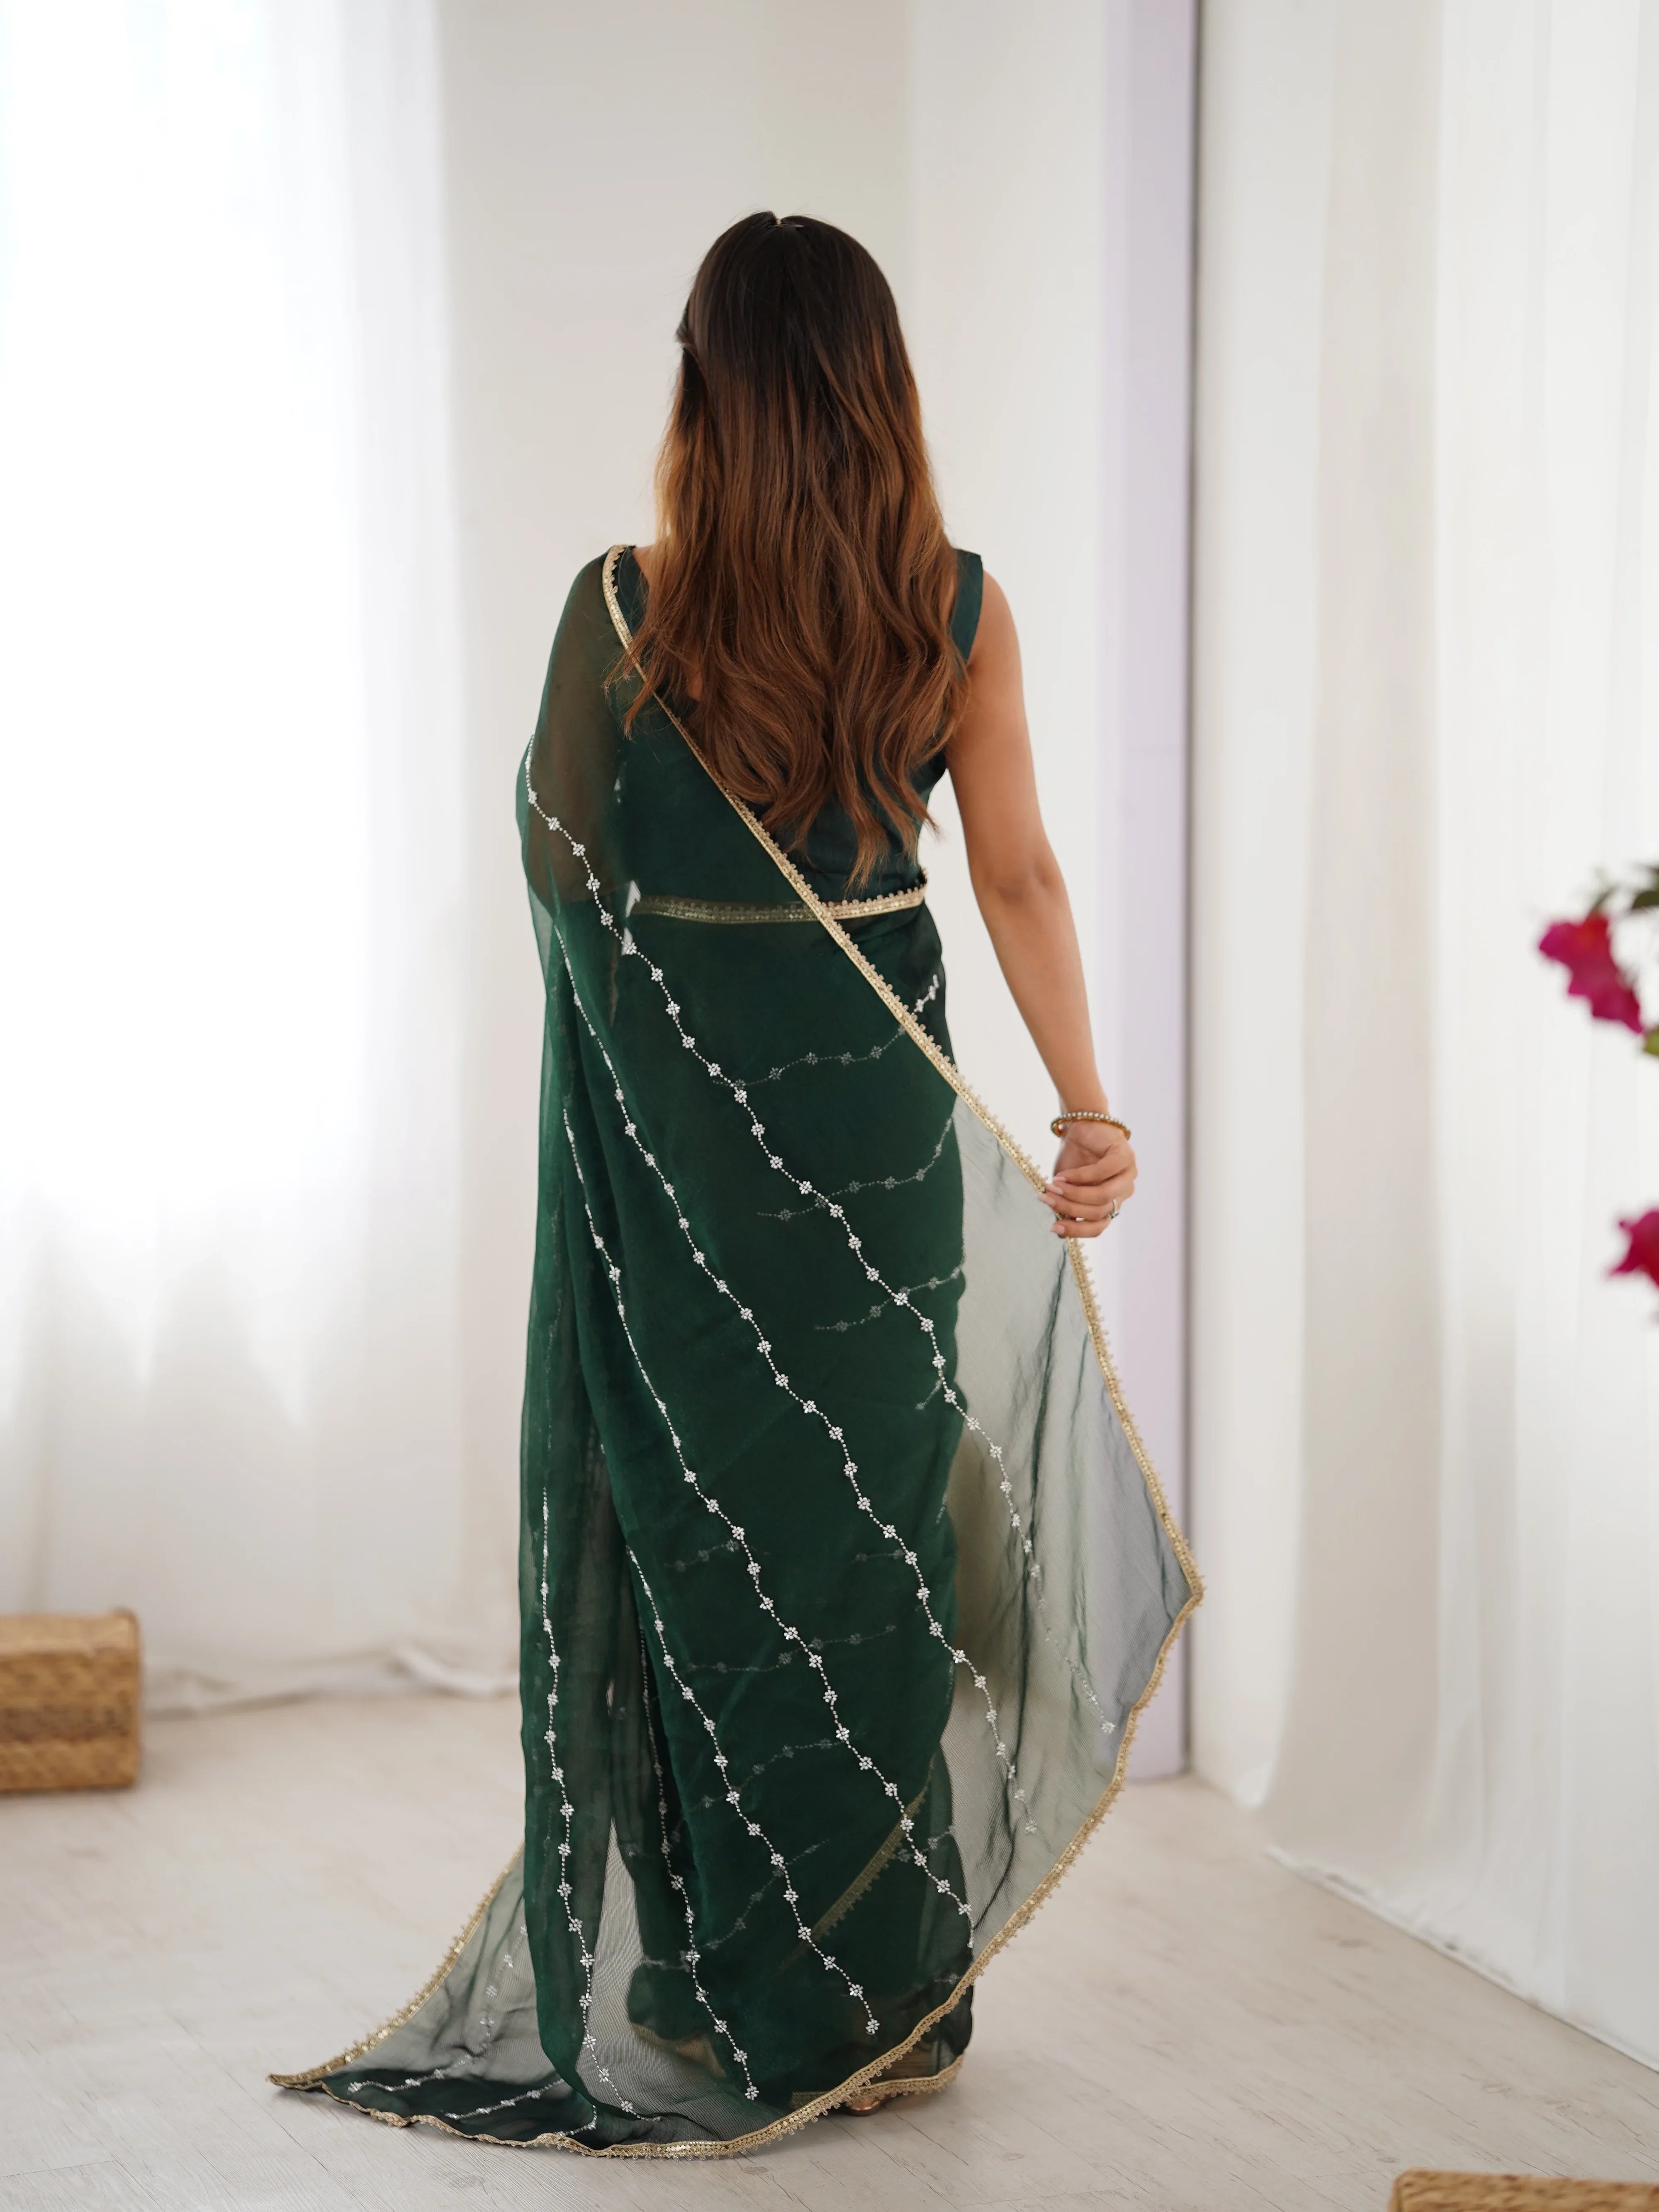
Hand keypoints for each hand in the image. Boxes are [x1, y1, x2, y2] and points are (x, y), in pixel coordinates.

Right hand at [1041, 1121, 1134, 1238]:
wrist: (1080, 1127)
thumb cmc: (1073, 1158)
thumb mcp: (1066, 1187)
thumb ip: (1066, 1205)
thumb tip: (1057, 1228)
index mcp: (1110, 1204)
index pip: (1098, 1227)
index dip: (1077, 1231)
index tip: (1053, 1228)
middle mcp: (1122, 1193)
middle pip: (1099, 1212)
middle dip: (1070, 1208)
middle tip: (1047, 1200)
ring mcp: (1127, 1176)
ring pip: (1103, 1196)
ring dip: (1075, 1194)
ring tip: (1053, 1187)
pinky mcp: (1124, 1157)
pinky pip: (1102, 1173)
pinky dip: (1080, 1176)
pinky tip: (1063, 1175)